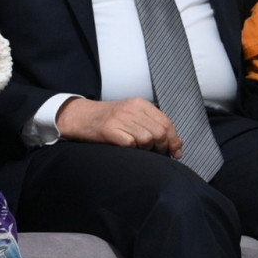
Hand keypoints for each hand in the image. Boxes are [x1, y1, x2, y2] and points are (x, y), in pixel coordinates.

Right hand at [56, 96, 183, 156]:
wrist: (81, 117)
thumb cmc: (109, 120)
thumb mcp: (132, 114)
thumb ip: (152, 124)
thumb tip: (175, 144)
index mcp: (140, 104)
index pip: (167, 123)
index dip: (174, 140)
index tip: (176, 152)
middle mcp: (132, 109)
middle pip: (159, 133)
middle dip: (162, 147)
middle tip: (157, 153)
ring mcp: (120, 119)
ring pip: (147, 139)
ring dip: (146, 149)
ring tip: (139, 149)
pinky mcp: (109, 130)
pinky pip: (130, 144)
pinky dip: (132, 150)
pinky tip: (127, 148)